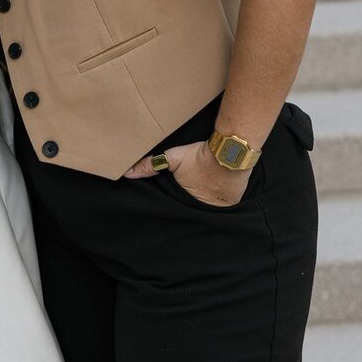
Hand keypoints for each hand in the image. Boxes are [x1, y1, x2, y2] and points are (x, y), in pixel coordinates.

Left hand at [122, 139, 249, 206]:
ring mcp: (221, 206)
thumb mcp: (172, 159)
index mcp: (187, 201)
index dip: (179, 201)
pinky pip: (227, 202)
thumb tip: (127, 173)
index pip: (180, 206)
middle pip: (196, 207)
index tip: (179, 198)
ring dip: (210, 201)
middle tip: (193, 196)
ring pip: (212, 206)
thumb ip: (149, 166)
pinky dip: (224, 197)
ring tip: (209, 193)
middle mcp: (204, 208)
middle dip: (193, 204)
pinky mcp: (234, 200)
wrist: (229, 153)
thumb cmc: (199, 157)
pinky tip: (222, 190)